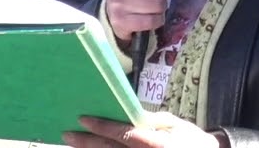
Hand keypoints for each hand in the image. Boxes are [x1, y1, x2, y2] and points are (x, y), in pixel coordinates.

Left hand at [64, 114, 223, 147]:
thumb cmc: (190, 139)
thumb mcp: (174, 124)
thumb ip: (151, 120)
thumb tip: (128, 114)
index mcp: (156, 142)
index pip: (123, 133)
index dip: (101, 127)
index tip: (83, 119)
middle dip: (87, 143)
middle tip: (67, 134)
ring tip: (74, 145)